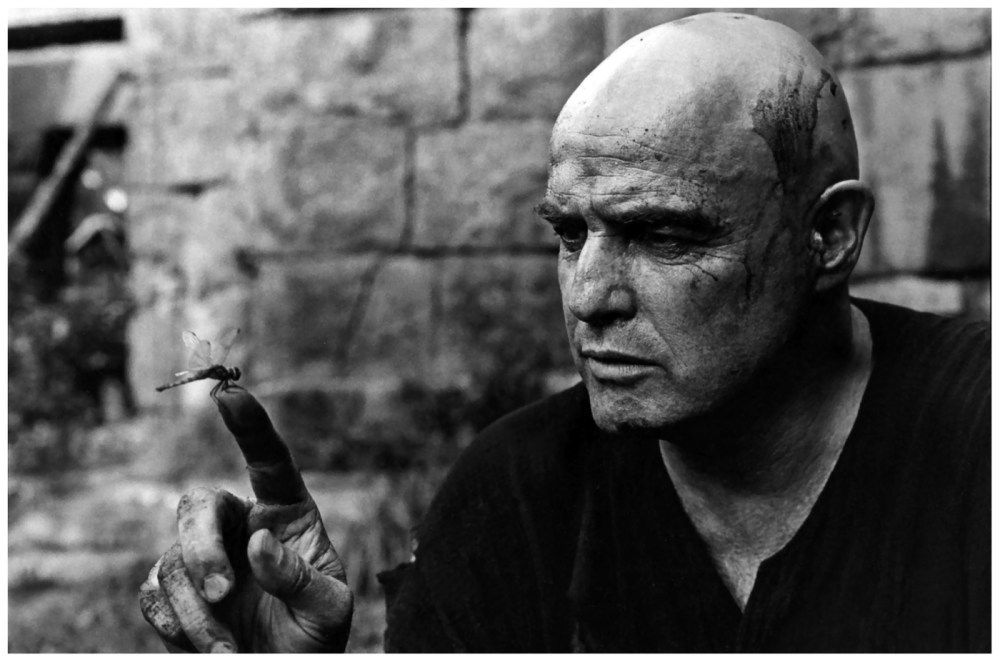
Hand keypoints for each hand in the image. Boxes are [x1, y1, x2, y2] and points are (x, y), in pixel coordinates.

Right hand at [139, 384, 352, 652]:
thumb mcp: (328, 609)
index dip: (250, 426)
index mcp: (287, 515)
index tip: (231, 392)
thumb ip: (299, 577)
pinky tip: (205, 648)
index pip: (269, 461)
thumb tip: (258, 542)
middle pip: (199, 505)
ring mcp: (205, 557)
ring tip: (228, 651)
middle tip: (222, 592)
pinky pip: (153, 592)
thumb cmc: (316, 636)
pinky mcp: (175, 592)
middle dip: (203, 547)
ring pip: (174, 559)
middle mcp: (241, 526)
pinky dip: (174, 622)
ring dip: (197, 610)